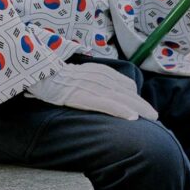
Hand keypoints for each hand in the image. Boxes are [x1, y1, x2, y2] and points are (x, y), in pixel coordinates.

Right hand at [26, 62, 157, 120]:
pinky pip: (104, 103)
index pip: (121, 83)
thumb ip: (93, 79)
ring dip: (137, 107)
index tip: (144, 106)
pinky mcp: (80, 96)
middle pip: (124, 91)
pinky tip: (131, 117)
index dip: (134, 96)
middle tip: (155, 115)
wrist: (35, 71)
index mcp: (95, 71)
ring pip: (118, 97)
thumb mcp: (77, 73)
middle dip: (141, 103)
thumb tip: (107, 90)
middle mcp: (95, 77)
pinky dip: (119, 109)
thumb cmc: (54, 75)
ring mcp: (88, 86)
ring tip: (150, 117)